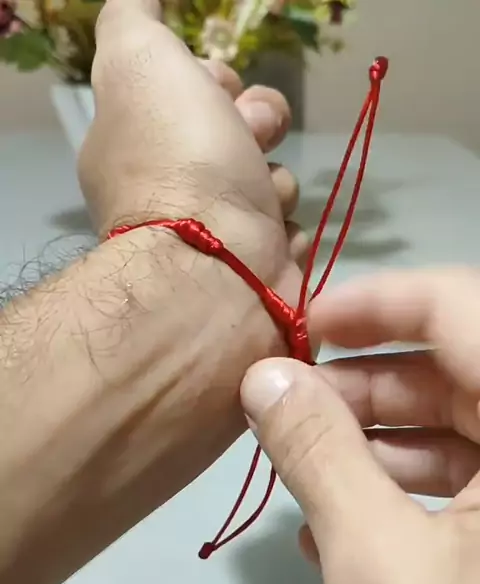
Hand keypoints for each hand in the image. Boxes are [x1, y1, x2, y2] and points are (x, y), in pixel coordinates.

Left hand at [79, 0, 304, 283]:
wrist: (215, 269)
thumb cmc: (179, 160)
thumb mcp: (138, 60)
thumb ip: (133, 19)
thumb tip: (141, 2)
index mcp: (140, 146)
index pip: (193, 94)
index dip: (215, 81)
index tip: (216, 90)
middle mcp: (174, 194)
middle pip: (240, 135)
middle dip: (259, 125)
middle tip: (249, 141)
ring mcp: (217, 240)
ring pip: (271, 185)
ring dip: (276, 184)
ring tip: (262, 203)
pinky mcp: (257, 277)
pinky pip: (289, 236)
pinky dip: (288, 234)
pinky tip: (274, 240)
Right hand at [240, 268, 479, 583]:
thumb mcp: (377, 565)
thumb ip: (319, 457)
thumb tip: (265, 376)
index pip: (466, 312)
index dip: (381, 303)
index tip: (304, 324)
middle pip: (458, 372)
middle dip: (364, 386)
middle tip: (282, 407)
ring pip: (458, 431)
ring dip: (374, 446)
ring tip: (298, 470)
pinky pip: (468, 488)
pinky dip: (404, 494)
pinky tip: (336, 525)